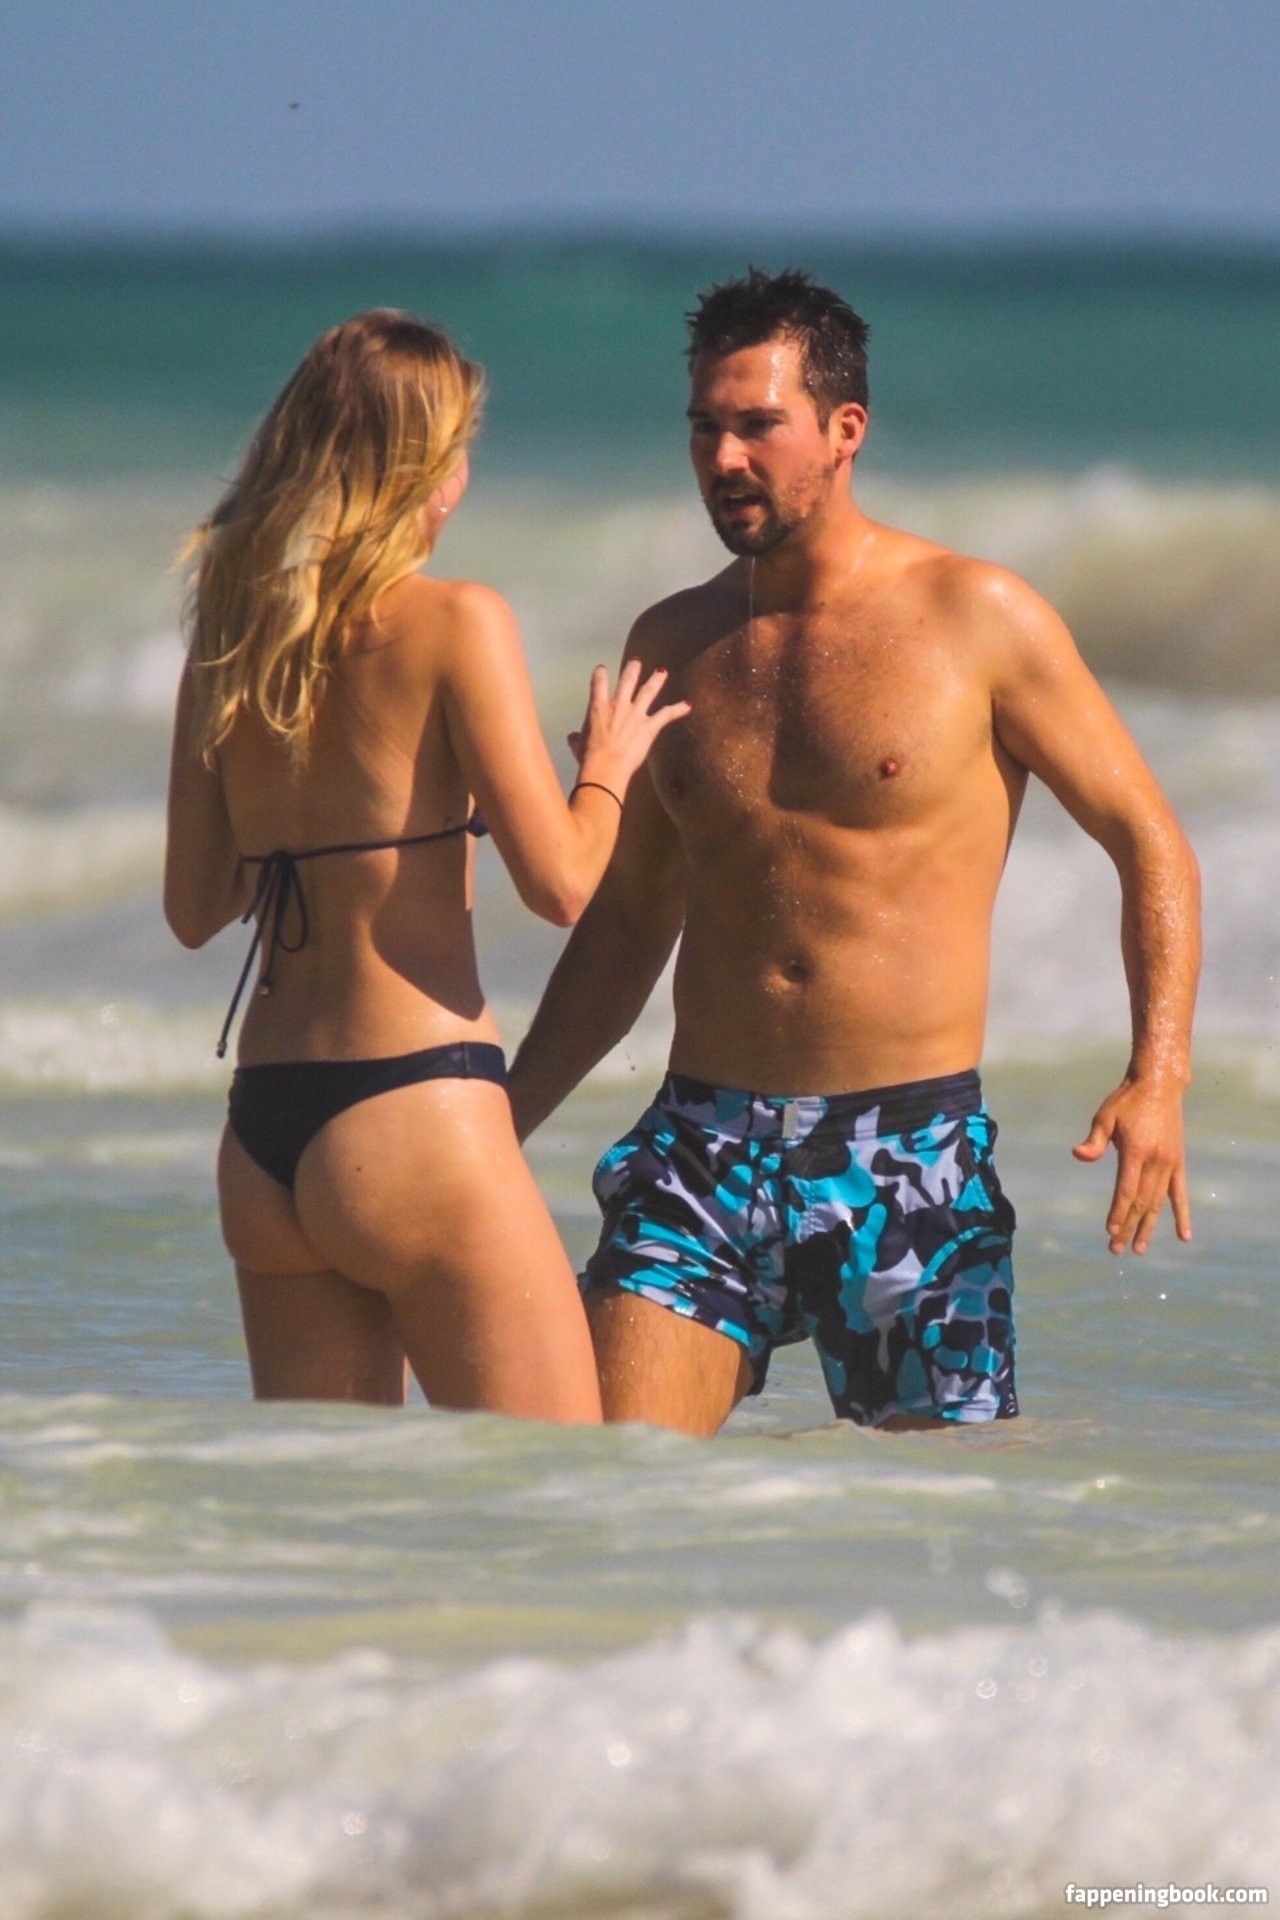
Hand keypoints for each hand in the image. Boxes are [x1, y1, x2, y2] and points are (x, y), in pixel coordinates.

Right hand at [568, 662, 689, 788]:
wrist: (605, 766)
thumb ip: (576, 739)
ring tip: (662, 671)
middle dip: (632, 669)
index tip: (602, 669)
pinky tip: (688, 705)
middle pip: (627, 681)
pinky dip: (678, 709)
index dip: (600, 675)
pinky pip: (667, 715)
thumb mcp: (578, 746)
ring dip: (656, 680)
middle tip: (636, 661)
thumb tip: (572, 738)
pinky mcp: (649, 726)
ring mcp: (635, 713)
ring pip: (648, 691)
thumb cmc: (589, 757)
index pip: (598, 684)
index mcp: (598, 708)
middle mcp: (618, 705)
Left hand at [1072, 1074, 1191, 1254]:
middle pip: (1141, 1202)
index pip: (1126, 1190)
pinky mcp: (1178, 1163)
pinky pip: (1180, 1194)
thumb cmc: (1127, 1101)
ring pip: (1158, 1203)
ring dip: (1149, 1227)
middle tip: (1116, 1249)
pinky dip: (1181, 1215)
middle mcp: (1156, 1161)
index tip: (1111, 1232)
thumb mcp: (1105, 1116)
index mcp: (1136, 1151)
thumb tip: (1078, 1155)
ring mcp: (1170, 1163)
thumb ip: (1094, 1140)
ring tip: (1138, 1248)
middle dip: (1128, 1227)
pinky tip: (1183, 1236)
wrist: (1159, 1086)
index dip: (1118, 1212)